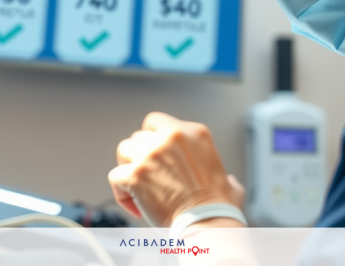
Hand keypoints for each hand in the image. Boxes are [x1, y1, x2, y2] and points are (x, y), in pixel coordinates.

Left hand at [108, 112, 245, 226]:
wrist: (207, 223)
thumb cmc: (218, 207)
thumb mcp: (229, 180)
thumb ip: (224, 175)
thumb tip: (229, 182)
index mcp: (193, 133)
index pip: (156, 121)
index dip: (151, 138)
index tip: (154, 155)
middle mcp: (170, 137)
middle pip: (139, 136)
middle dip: (140, 156)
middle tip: (147, 177)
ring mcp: (151, 154)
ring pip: (124, 150)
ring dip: (128, 168)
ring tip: (138, 189)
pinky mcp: (135, 174)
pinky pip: (115, 176)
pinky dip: (121, 193)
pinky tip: (135, 206)